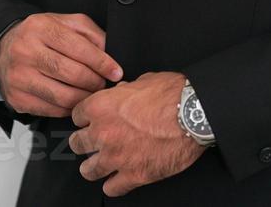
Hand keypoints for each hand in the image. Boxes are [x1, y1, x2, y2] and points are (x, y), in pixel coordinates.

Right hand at [0, 12, 123, 116]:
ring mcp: (19, 77)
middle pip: (72, 74)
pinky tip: (74, 100)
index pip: (78, 47)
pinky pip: (52, 110)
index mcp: (40, 28)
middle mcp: (26, 51)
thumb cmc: (39, 36)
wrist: (4, 49)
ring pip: (63, 96)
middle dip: (95, 82)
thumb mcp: (64, 23)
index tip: (115, 71)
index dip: (102, 62)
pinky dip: (69, 108)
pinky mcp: (17, 98)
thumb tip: (109, 53)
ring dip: (85, 98)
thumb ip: (89, 33)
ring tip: (92, 93)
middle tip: (104, 83)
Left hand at [68, 71, 205, 196]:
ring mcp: (117, 157)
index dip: (85, 118)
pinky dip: (114, 185)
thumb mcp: (142, 81)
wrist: (194, 114)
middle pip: (76, 144)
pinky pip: (111, 189)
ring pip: (88, 170)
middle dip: (84, 142)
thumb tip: (122, 94)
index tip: (89, 121)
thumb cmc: (172, 95)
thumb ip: (124, 91)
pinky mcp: (134, 176)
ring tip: (99, 164)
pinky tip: (118, 180)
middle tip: (92, 142)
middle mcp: (103, 133)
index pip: (76, 116)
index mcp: (101, 106)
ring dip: (94, 166)